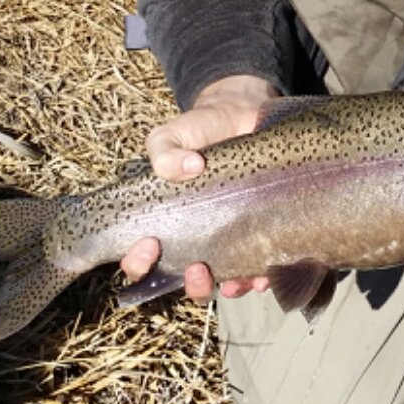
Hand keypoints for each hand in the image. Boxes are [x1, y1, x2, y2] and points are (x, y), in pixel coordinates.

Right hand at [121, 74, 278, 300]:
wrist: (242, 115)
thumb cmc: (198, 131)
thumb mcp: (171, 135)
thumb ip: (165, 151)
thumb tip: (191, 168)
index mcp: (164, 223)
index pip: (141, 260)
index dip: (139, 263)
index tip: (150, 242)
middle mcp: (193, 238)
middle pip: (183, 281)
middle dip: (189, 284)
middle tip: (196, 266)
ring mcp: (228, 239)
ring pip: (222, 282)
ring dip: (226, 288)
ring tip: (232, 280)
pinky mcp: (260, 234)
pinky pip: (260, 268)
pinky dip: (261, 278)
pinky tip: (264, 275)